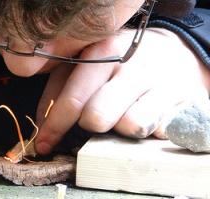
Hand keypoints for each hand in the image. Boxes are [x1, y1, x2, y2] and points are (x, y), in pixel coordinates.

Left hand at [35, 28, 209, 153]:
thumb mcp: (85, 62)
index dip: (54, 127)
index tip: (42, 144)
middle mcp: (132, 68)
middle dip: (90, 124)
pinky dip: (146, 131)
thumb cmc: (119, 61)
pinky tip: (145, 116)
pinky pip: (155, 133)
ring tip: (123, 114)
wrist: (175, 52)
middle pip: (98, 118)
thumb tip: (42, 125)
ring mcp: (160, 86)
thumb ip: (58, 89)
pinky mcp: (182, 105)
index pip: (73, 98)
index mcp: (103, 53)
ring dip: (120, 129)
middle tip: (95, 118)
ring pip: (129, 128)